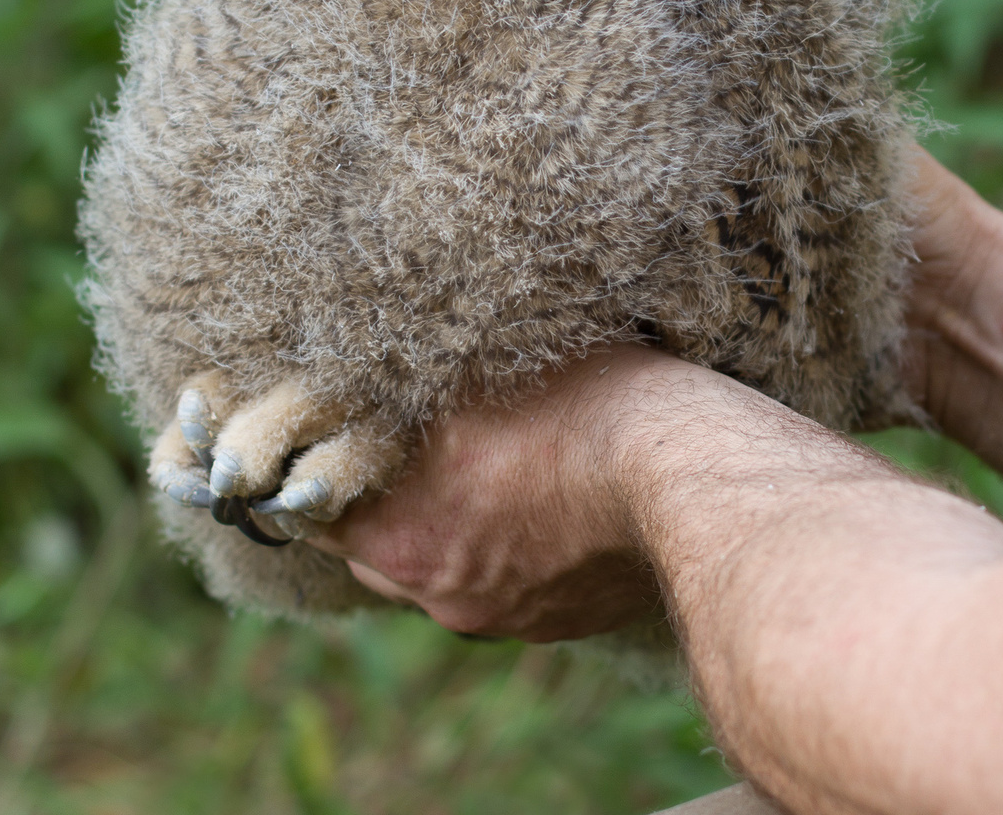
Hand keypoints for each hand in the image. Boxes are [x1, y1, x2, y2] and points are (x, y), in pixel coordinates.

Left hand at [305, 346, 670, 639]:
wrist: (690, 475)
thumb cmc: (581, 410)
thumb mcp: (470, 381)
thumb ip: (399, 400)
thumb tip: (355, 388)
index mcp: (402, 541)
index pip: (312, 516)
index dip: (314, 469)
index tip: (321, 436)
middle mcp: (443, 598)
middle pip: (374, 551)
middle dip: (381, 500)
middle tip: (406, 443)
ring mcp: (506, 618)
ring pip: (443, 568)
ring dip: (450, 524)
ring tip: (489, 464)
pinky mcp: (562, 622)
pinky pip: (506, 582)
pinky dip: (507, 545)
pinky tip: (543, 495)